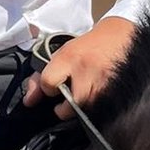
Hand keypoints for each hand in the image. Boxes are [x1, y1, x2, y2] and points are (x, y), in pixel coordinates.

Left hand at [21, 19, 136, 119]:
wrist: (121, 37)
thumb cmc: (87, 48)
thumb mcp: (62, 55)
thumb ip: (40, 78)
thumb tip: (28, 102)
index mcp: (69, 58)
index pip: (48, 84)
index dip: (49, 88)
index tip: (55, 86)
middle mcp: (86, 72)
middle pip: (68, 108)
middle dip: (66, 107)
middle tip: (72, 95)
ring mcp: (104, 85)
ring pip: (85, 113)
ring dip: (82, 108)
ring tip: (86, 94)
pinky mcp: (118, 94)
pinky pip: (100, 112)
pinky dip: (96, 109)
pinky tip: (98, 97)